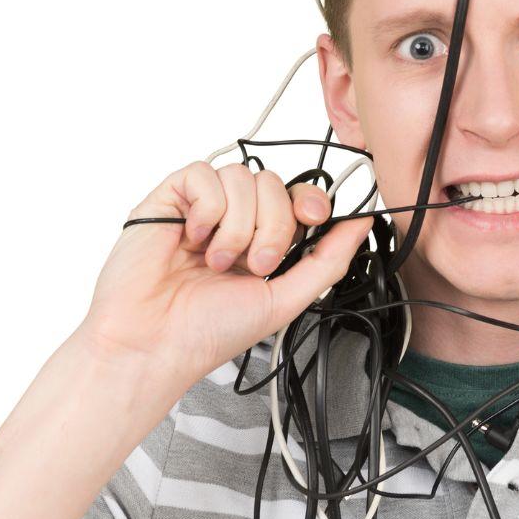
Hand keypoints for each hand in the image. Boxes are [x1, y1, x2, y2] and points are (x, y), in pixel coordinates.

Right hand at [76, 161, 371, 392]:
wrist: (155, 343)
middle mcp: (234, 220)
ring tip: (218, 262)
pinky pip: (203, 174)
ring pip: (243, 177)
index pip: (297, 198)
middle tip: (254, 265)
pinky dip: (207, 210)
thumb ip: (328, 260)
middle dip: (275, 227)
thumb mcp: (286, 299)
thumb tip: (363, 223)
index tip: (315, 219)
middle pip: (275, 184)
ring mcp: (201, 208)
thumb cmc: (209, 330)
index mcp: (262, 241)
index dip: (311, 201)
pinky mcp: (170, 199)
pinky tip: (194, 240)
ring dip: (239, 225)